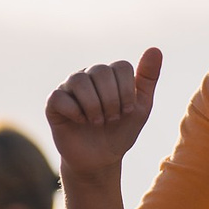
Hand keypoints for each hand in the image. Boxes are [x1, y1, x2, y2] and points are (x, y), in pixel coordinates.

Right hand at [45, 49, 162, 177]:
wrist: (100, 159)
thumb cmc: (120, 131)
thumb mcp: (140, 108)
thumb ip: (148, 78)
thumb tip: (155, 49)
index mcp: (109, 74)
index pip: (121, 67)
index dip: (128, 91)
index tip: (127, 111)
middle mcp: (88, 75)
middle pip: (101, 71)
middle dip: (112, 100)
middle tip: (112, 119)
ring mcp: (69, 87)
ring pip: (79, 80)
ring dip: (94, 106)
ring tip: (98, 122)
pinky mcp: (53, 103)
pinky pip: (60, 97)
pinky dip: (75, 112)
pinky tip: (80, 122)